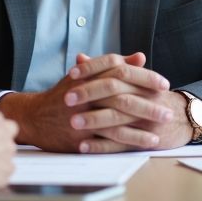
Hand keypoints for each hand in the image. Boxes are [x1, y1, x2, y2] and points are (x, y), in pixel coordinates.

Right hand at [0, 53, 177, 152]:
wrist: (34, 116)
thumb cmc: (64, 94)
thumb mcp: (86, 75)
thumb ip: (114, 65)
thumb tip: (140, 57)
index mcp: (88, 75)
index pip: (121, 71)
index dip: (145, 77)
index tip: (163, 84)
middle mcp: (85, 93)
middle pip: (122, 96)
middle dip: (148, 104)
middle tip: (168, 111)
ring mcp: (81, 115)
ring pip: (117, 120)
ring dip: (142, 126)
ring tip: (161, 129)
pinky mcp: (79, 135)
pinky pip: (108, 139)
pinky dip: (128, 141)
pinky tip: (145, 143)